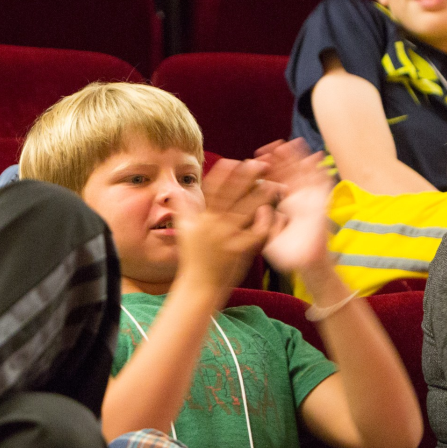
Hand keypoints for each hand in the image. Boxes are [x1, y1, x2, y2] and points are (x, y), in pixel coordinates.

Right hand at [177, 157, 277, 300]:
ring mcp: (228, 238)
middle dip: (245, 178)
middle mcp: (215, 226)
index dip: (222, 175)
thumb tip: (172, 192)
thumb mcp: (183, 231)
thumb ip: (181, 209)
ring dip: (261, 196)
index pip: (213, 191)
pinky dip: (264, 223)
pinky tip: (273, 213)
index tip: (232, 160)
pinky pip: (255, 234)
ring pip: (247, 211)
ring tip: (274, 183)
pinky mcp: (240, 251)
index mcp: (203, 218)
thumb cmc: (193, 258)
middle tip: (258, 163)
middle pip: (232, 196)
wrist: (200, 286)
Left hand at [256, 139, 331, 273]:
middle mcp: (294, 199)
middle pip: (287, 174)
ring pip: (303, 175)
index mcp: (279, 205)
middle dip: (280, 159)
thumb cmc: (286, 253)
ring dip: (299, 159)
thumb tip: (261, 209)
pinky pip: (321, 185)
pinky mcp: (321, 204)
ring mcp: (308, 200)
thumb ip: (264, 225)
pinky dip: (320, 171)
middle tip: (271, 145)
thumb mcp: (269, 238)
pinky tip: (316, 157)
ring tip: (293, 143)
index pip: (270, 182)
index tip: (252, 158)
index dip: (263, 170)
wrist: (307, 265)